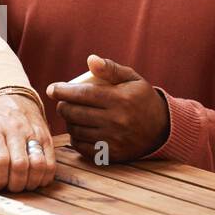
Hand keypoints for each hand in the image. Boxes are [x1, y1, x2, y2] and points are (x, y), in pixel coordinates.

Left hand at [0, 91, 54, 191]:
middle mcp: (14, 129)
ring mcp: (33, 133)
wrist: (8, 101)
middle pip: (20, 166)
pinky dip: (44, 177)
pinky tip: (34, 178)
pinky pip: (50, 163)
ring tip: (22, 184)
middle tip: (9, 187)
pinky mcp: (47, 137)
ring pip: (38, 165)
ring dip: (31, 182)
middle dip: (15, 184)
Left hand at [45, 54, 169, 161]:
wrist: (162, 129)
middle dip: (63, 106)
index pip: (83, 94)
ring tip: (71, 115)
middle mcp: (116, 121)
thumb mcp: (132, 79)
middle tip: (62, 102)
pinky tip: (78, 130)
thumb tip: (90, 59)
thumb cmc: (142, 99)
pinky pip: (82, 147)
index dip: (63, 91)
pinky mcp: (111, 155)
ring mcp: (113, 140)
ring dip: (68, 122)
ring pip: (76, 131)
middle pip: (75, 113)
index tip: (52, 89)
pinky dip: (76, 138)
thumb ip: (110, 68)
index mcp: (120, 99)